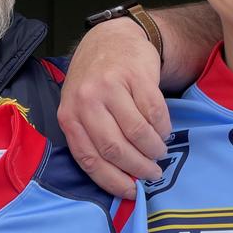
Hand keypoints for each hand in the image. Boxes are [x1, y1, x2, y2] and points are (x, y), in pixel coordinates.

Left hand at [58, 18, 170, 197]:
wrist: (111, 40)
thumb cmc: (96, 82)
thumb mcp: (81, 108)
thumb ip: (93, 138)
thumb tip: (121, 179)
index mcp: (69, 116)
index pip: (90, 159)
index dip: (112, 180)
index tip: (131, 192)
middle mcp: (86, 101)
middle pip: (115, 148)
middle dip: (138, 168)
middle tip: (153, 174)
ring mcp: (111, 86)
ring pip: (137, 132)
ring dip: (153, 149)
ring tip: (159, 153)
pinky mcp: (135, 75)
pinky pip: (154, 112)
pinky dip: (162, 128)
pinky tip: (163, 131)